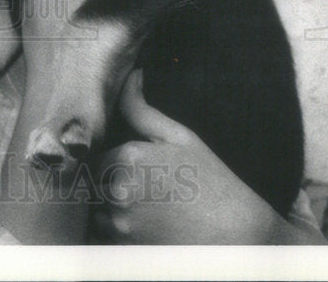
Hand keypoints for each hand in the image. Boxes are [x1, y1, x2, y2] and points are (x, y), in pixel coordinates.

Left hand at [89, 69, 315, 244]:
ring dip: (104, 208)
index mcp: (127, 158)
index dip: (102, 159)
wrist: (239, 237)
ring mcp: (120, 223)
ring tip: (141, 207)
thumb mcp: (180, 138)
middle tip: (132, 186)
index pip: (90, 155)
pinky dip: (112, 232)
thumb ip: (142, 109)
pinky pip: (102, 237)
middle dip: (100, 182)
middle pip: (88, 183)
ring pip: (93, 211)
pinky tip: (142, 227)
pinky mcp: (125, 250)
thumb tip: (130, 77)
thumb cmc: (212, 183)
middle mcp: (118, 190)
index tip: (119, 164)